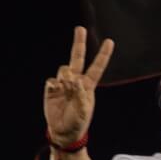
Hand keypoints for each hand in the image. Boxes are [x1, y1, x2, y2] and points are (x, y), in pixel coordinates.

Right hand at [44, 26, 113, 144]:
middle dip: (79, 43)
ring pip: (63, 69)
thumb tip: (74, 79)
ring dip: (65, 78)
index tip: (109, 41)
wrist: (63, 131)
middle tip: (80, 28)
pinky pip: (51, 80)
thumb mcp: (83, 110)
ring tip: (65, 92)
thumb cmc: (78, 122)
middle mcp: (76, 81)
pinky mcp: (51, 88)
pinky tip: (55, 94)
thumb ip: (80, 94)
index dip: (103, 55)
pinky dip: (54, 86)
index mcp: (88, 86)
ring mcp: (63, 83)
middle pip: (77, 58)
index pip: (97, 67)